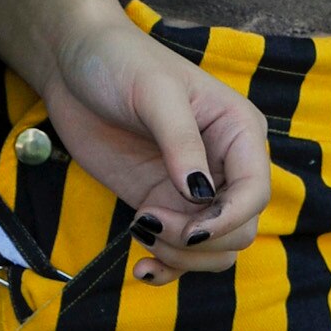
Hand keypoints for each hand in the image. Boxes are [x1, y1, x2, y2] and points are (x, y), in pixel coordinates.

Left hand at [32, 13, 270, 283]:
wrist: (75, 62)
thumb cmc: (120, 62)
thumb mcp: (154, 93)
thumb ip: (180, 141)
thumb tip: (200, 193)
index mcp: (238, 131)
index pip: (256, 192)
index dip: (229, 219)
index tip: (190, 229)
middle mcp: (224, 165)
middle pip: (239, 230)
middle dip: (199, 241)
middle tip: (148, 221)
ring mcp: (191, 190)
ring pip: (215, 250)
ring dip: (182, 257)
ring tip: (140, 231)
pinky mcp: (161, 205)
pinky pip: (180, 253)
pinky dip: (167, 269)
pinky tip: (140, 268)